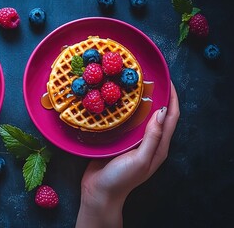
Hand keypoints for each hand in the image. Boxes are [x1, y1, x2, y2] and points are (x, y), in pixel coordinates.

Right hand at [76, 82, 179, 227]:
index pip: (171, 118)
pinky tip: (116, 102)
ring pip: (140, 117)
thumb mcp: (140, 160)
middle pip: (157, 115)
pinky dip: (125, 111)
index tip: (168, 81)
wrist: (98, 192)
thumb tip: (161, 112)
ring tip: (133, 86)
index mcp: (158, 147)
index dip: (172, 99)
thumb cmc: (121, 179)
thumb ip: (152, 138)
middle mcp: (148, 142)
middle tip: (148, 79)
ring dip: (140, 102)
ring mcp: (133, 141)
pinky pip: (126, 122)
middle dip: (157, 97)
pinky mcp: (119, 141)